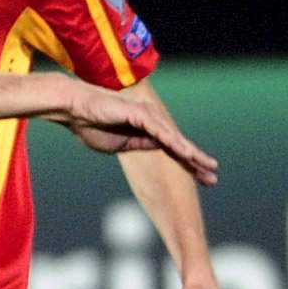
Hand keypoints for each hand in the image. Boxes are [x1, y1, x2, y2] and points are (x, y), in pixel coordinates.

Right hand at [46, 81, 218, 185]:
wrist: (74, 110)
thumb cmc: (91, 125)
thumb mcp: (119, 145)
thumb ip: (139, 145)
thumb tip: (157, 147)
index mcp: (147, 131)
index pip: (172, 150)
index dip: (188, 164)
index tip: (203, 179)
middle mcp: (152, 121)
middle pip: (179, 144)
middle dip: (197, 161)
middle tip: (213, 177)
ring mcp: (148, 116)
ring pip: (174, 138)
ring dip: (191, 153)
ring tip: (206, 166)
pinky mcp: (140, 114)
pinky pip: (160, 131)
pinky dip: (174, 142)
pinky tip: (186, 153)